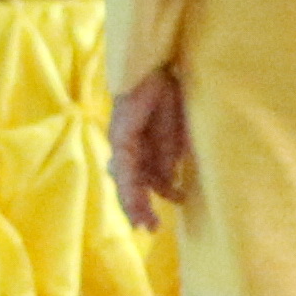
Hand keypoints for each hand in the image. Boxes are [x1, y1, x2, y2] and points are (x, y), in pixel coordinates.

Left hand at [109, 70, 192, 230]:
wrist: (158, 66)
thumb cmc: (168, 95)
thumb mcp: (174, 134)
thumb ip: (168, 159)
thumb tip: (169, 187)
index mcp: (141, 149)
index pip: (141, 181)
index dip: (145, 203)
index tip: (154, 225)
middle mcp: (127, 148)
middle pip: (129, 184)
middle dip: (138, 208)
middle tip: (149, 229)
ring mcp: (121, 140)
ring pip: (125, 178)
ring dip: (134, 202)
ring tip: (145, 222)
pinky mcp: (121, 133)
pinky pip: (126, 162)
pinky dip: (130, 183)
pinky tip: (138, 199)